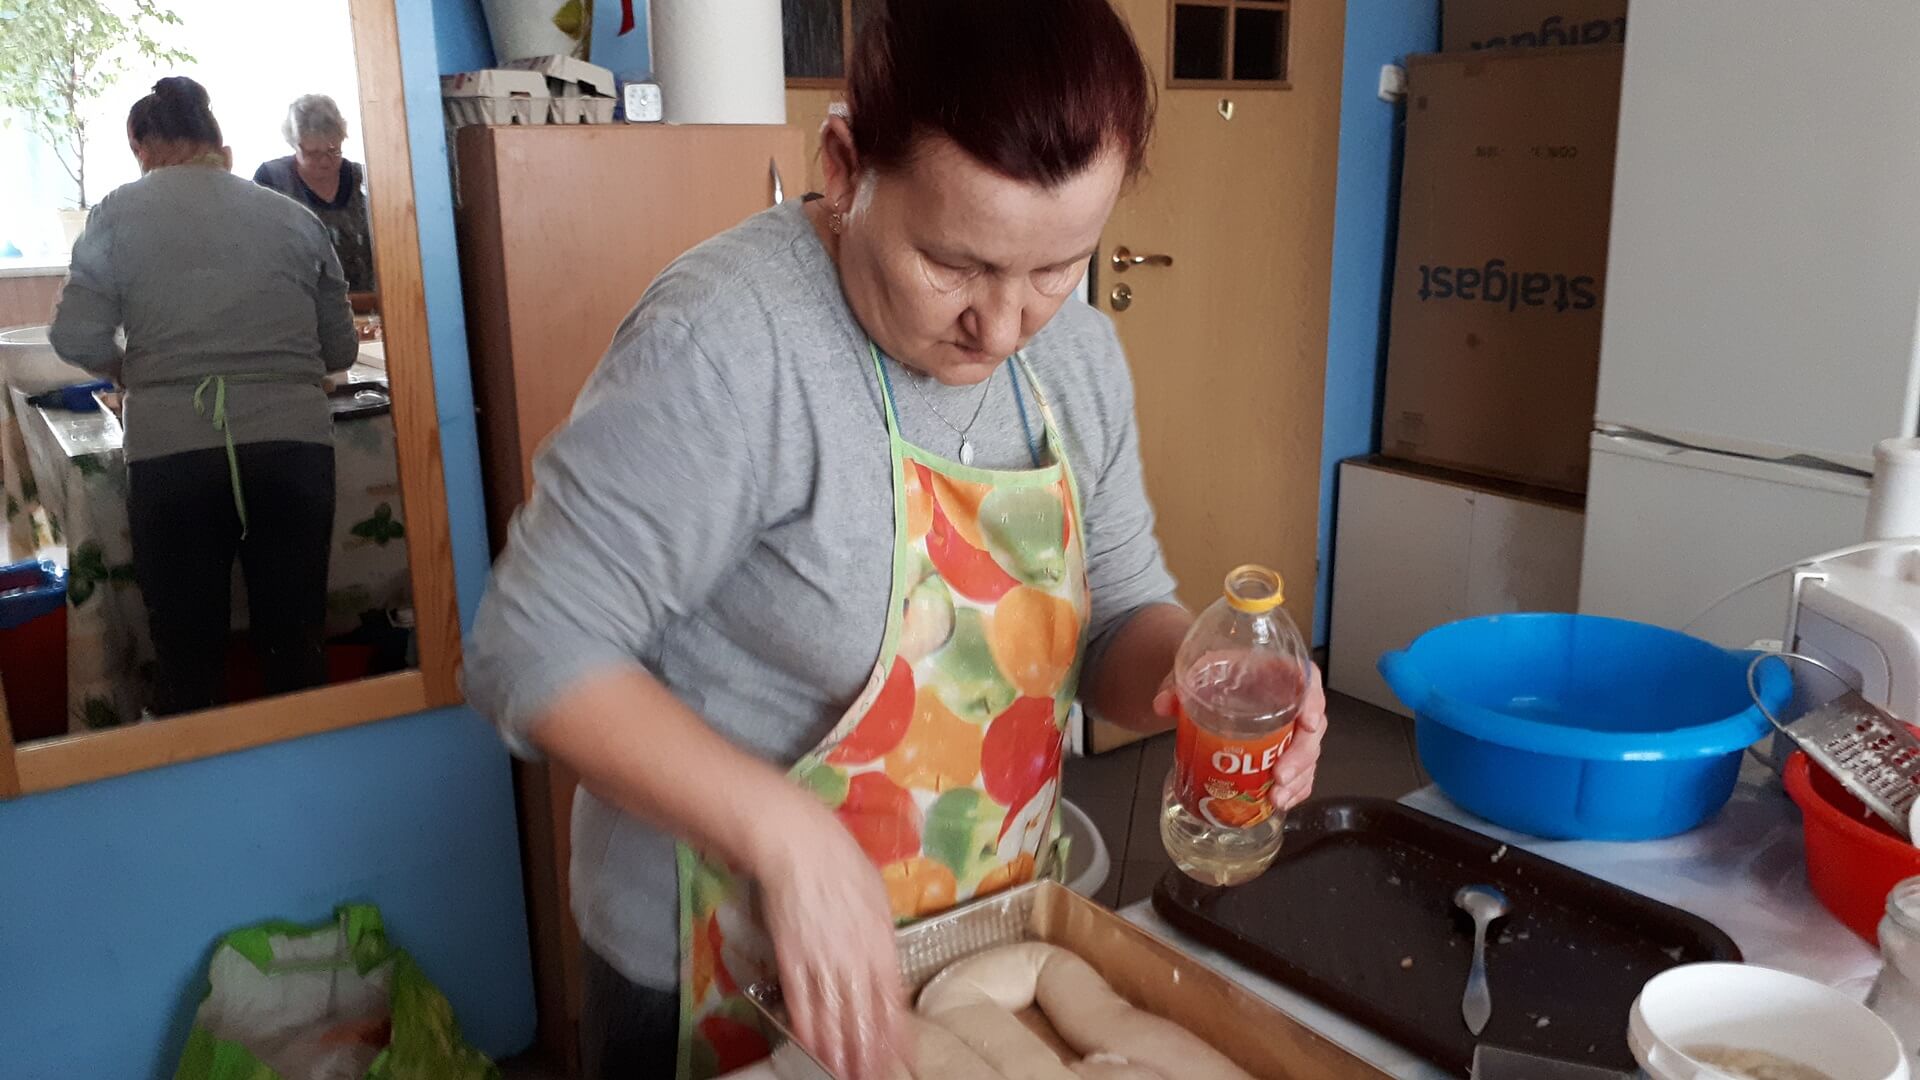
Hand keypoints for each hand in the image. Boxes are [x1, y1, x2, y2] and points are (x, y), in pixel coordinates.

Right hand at [753, 803, 908, 1079]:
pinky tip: (814, 1050)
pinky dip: (808, 1030)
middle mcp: (856, 958)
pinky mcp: (792, 959)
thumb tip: (884, 957)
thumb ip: (881, 932)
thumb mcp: (876, 895)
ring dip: (841, 1052)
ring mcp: (823, 961)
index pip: (893, 1000)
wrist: (800, 845)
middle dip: (870, 1054)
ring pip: (835, 1016)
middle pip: (866, 1016)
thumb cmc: (841, 861)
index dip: (897, 1035)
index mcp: (882, 942)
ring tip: (847, 1077)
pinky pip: (801, 1002)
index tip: (904, 1061)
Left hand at [1151, 660, 1328, 811]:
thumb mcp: (1194, 671)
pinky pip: (1301, 771)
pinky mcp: (1284, 750)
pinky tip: (1280, 803)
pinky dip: (1295, 789)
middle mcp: (1291, 699)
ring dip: (1298, 779)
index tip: (1307, 723)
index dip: (1314, 701)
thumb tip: (1162, 705)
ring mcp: (1290, 728)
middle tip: (1280, 776)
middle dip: (1301, 756)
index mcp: (1277, 670)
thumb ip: (1177, 685)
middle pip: (1312, 726)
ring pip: (1309, 754)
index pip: (1308, 679)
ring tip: (1277, 798)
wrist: (1209, 683)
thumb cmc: (1212, 672)